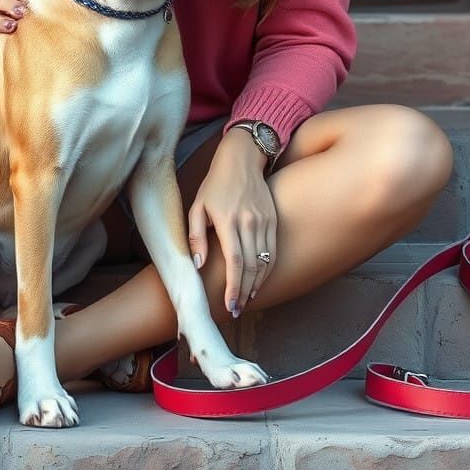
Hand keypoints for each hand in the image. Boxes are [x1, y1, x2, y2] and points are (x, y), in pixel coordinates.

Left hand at [186, 131, 276, 318]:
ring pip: (265, 260)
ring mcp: (264, 220)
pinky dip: (268, 269)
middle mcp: (249, 221)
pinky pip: (273, 250)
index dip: (233, 286)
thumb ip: (196, 236)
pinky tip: (258, 280)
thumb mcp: (197, 206)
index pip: (235, 260)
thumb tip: (198, 264)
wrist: (241, 159)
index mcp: (228, 219)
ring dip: (257, 284)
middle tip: (236, 309)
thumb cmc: (215, 184)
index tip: (229, 304)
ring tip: (247, 299)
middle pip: (252, 265)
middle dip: (244, 291)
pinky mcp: (273, 218)